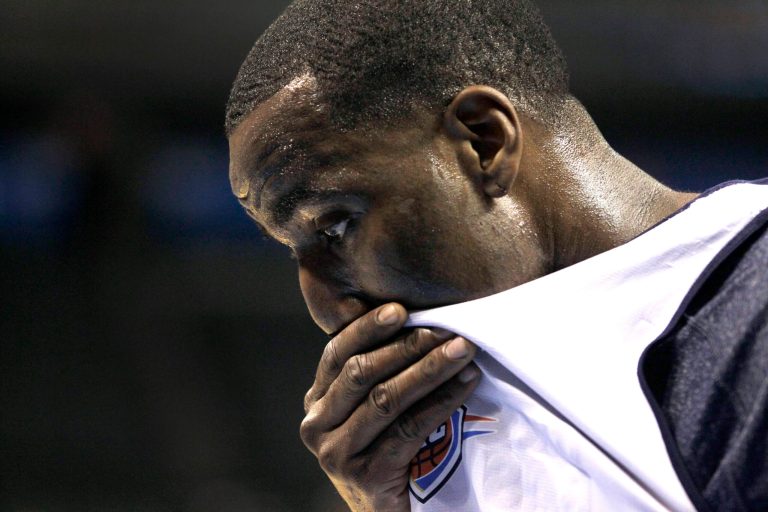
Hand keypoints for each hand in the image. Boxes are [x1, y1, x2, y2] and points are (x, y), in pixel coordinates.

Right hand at [300, 303, 479, 511]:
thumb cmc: (385, 452)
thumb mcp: (367, 412)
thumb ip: (376, 375)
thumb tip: (418, 321)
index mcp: (317, 401)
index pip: (337, 354)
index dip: (367, 329)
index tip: (401, 310)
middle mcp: (316, 425)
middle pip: (362, 373)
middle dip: (407, 346)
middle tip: (446, 329)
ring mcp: (336, 453)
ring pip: (386, 399)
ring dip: (429, 370)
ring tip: (462, 351)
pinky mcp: (366, 475)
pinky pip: (409, 430)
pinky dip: (440, 403)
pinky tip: (464, 386)